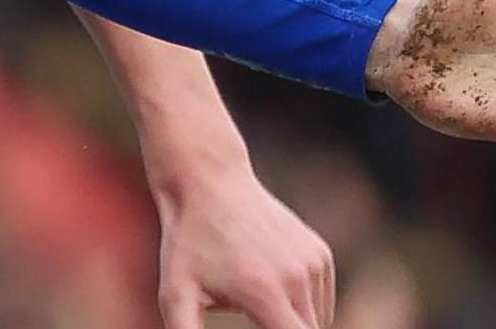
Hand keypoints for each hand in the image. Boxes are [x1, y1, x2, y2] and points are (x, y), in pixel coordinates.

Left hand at [154, 166, 333, 327]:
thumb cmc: (187, 241)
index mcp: (263, 293)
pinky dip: (302, 306)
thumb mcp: (175, 292)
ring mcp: (313, 264)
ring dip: (293, 325)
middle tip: (253, 315)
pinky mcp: (320, 253)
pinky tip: (267, 284)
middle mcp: (297, 278)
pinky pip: (320, 298)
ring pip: (317, 321)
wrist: (209, 180)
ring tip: (250, 296)